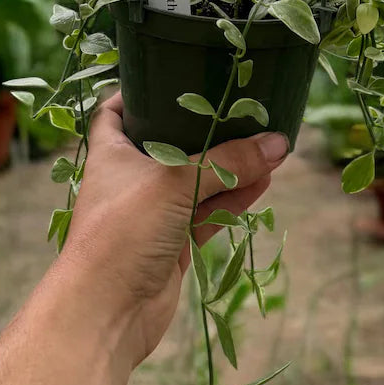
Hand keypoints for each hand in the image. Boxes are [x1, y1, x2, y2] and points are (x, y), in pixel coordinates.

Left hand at [58, 93, 288, 365]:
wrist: (105, 311)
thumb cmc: (123, 232)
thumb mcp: (175, 184)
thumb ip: (228, 163)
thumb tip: (278, 143)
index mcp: (112, 152)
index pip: (118, 111)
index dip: (140, 92)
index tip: (174, 73)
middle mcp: (130, 179)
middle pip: (169, 144)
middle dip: (205, 131)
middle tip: (242, 109)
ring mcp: (152, 213)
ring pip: (196, 182)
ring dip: (230, 168)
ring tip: (269, 147)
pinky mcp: (172, 244)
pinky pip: (208, 214)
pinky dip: (233, 201)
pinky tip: (264, 184)